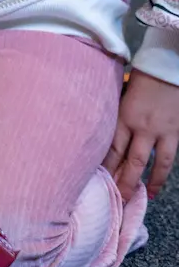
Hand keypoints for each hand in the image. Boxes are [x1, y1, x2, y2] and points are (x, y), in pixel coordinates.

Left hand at [105, 69, 178, 200]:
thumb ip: (115, 117)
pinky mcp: (177, 132)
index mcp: (123, 117)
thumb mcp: (121, 96)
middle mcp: (142, 127)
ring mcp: (162, 131)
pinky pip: (169, 157)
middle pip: (130, 161)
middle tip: (116, 200)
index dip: (104, 168)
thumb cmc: (140, 78)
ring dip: (146, 183)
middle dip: (123, 182)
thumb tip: (103, 138)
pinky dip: (162, 172)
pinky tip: (157, 185)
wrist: (167, 67)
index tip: (95, 182)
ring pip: (154, 163)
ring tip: (140, 197)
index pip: (111, 149)